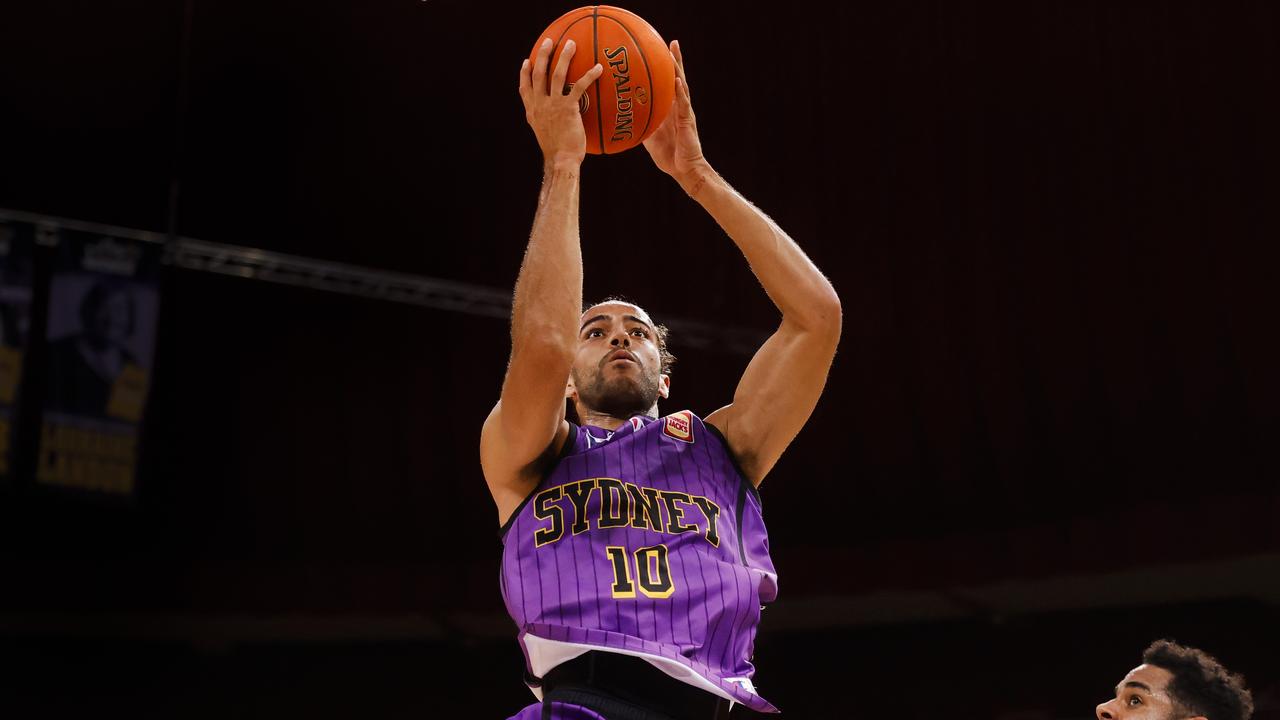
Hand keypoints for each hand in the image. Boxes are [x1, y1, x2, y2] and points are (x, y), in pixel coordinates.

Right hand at [519, 38, 603, 167]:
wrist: (561, 159)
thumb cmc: (556, 151)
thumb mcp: (544, 133)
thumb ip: (545, 120)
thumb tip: (552, 117)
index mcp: (532, 111)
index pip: (524, 88)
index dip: (525, 73)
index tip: (527, 61)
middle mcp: (539, 105)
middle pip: (538, 73)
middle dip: (543, 55)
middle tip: (550, 42)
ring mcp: (552, 105)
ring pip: (556, 74)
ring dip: (564, 56)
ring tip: (571, 44)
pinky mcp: (568, 108)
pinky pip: (579, 86)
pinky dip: (589, 75)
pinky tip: (598, 68)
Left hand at [643, 40, 709, 186]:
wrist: (684, 169)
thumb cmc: (669, 155)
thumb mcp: (650, 138)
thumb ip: (640, 126)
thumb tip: (621, 122)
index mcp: (671, 109)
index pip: (669, 84)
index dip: (666, 69)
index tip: (660, 51)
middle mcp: (679, 107)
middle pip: (678, 78)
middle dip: (675, 61)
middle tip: (672, 42)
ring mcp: (685, 112)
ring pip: (682, 86)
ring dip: (678, 69)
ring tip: (673, 54)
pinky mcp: (688, 121)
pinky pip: (684, 104)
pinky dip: (680, 91)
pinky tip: (676, 81)